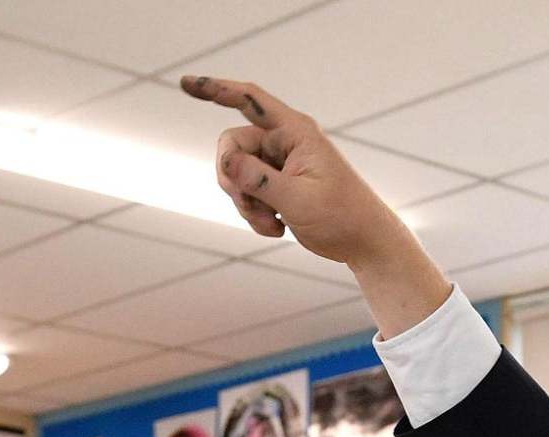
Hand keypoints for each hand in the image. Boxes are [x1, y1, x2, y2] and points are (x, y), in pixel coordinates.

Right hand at [179, 75, 448, 335]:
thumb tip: (225, 163)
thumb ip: (260, 181)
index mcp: (295, 132)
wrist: (363, 242)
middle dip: (233, 180)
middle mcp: (284, 142)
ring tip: (272, 225)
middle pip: (232, 147)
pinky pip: (246, 193)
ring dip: (245, 205)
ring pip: (236, 175)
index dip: (215, 89)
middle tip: (250, 207)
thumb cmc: (341, 217)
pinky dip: (253, 214)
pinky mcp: (276, 185)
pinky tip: (276, 230)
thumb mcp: (298, 201)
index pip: (249, 100)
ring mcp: (278, 164)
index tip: (185, 83)